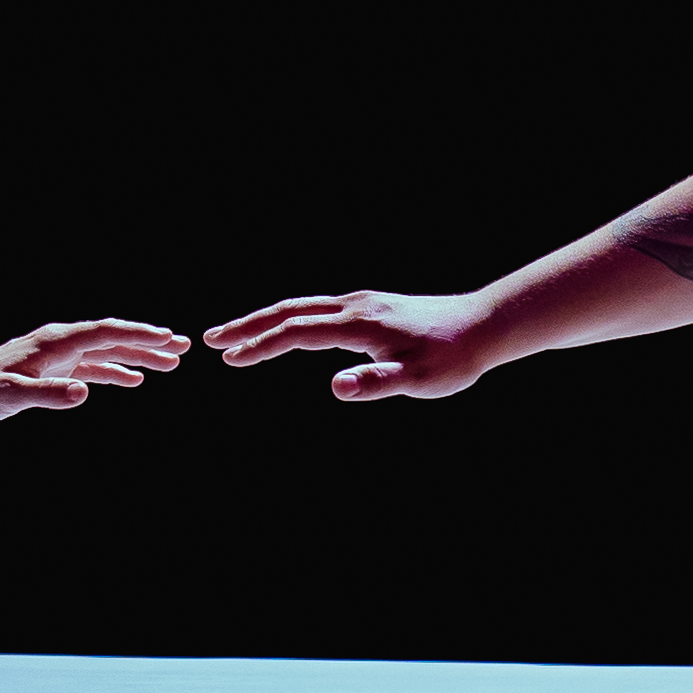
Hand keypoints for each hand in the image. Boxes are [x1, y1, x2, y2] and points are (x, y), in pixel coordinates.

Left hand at [0, 320, 189, 425]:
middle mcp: (61, 342)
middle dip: (149, 342)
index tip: (169, 339)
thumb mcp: (12, 396)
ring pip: (107, 351)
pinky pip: (94, 365)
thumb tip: (84, 392)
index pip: (106, 333)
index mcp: (57, 342)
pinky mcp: (55, 369)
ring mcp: (59, 354)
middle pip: (113, 337)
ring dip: (138, 355)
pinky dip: (117, 370)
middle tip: (184, 349)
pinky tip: (134, 380)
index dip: (140, 335)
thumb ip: (48, 395)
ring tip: (170, 364)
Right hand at [204, 291, 487, 400]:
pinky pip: (317, 309)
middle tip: (209, 340)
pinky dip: (289, 318)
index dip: (260, 347)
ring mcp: (360, 304)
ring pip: (301, 306)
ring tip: (235, 336)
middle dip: (247, 326)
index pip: (297, 332)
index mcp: (357, 324)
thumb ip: (376, 382)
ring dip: (264, 320)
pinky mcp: (369, 307)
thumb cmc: (452, 357)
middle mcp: (353, 307)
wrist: (483, 324)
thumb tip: (335, 388)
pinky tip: (286, 331)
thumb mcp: (418, 379)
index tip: (229, 360)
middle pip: (288, 311)